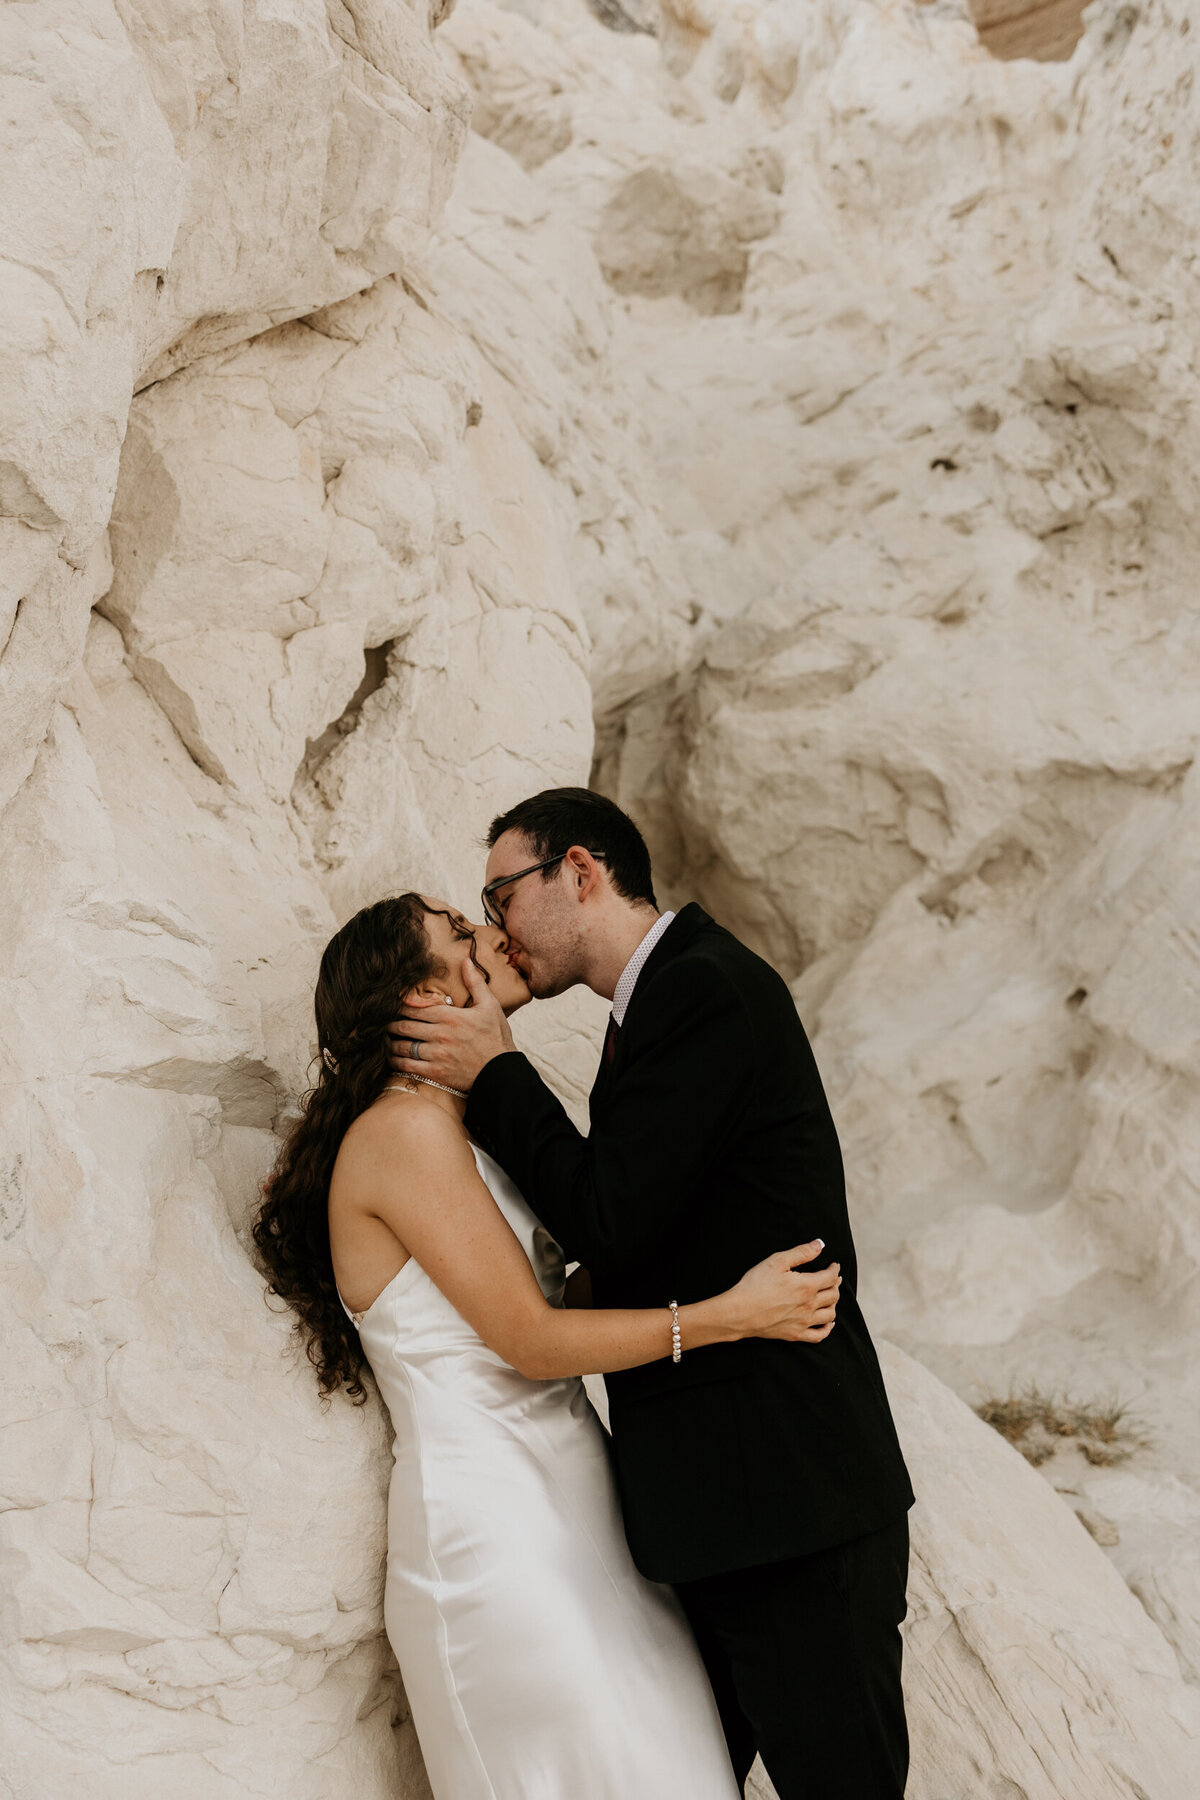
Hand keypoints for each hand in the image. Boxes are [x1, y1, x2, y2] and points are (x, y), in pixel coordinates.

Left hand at [389, 958, 515, 1090]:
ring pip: (403, 1046)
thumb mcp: (490, 1005)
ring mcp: (436, 1055)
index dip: (399, 1006)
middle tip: (380, 1021)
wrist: (502, 1071)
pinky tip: (391, 1059)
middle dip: (390, 1023)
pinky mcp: (436, 1072)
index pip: (415, 1008)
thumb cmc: (496, 1038)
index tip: (390, 1004)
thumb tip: (467, 961)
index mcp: (450, 1016)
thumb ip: (475, 983)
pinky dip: (396, 1062)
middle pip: (405, 1026)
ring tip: (383, 1039)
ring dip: (390, 1043)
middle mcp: (440, 1034)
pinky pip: (408, 1066)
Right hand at [722, 1242, 840, 1343]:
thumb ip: (801, 1252)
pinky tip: (829, 1322)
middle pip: (833, 1295)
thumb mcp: (777, 1261)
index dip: (835, 1269)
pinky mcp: (796, 1334)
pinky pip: (819, 1335)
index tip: (834, 1266)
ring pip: (830, 1315)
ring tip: (830, 1298)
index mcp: (807, 1286)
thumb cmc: (756, 1284)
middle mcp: (809, 1305)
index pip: (830, 1277)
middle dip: (836, 1285)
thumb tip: (820, 1245)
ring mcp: (804, 1322)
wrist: (740, 1312)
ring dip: (834, 1304)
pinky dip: (828, 1329)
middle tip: (834, 1279)